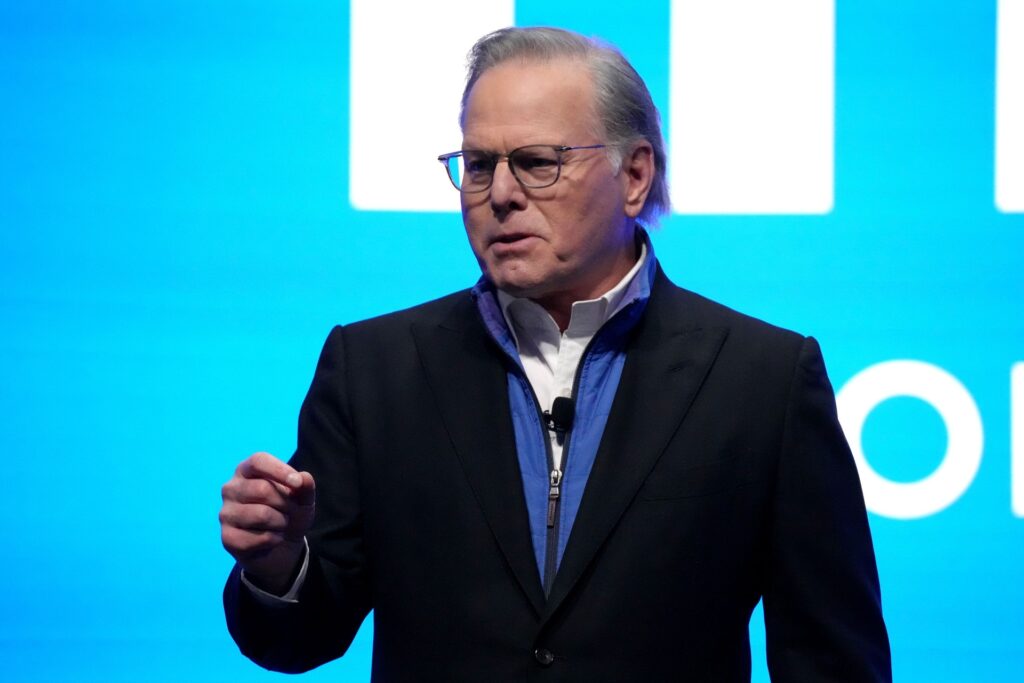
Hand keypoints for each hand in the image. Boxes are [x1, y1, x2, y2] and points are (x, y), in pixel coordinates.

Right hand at [220, 451, 315, 594]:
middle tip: (292, 511)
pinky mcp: (227, 537)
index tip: (297, 483)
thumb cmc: (288, 512)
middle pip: (262, 489)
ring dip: (282, 522)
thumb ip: (305, 487)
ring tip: (282, 524)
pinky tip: (272, 538)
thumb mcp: (302, 499)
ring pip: (261, 514)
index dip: (279, 470)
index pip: (258, 461)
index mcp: (246, 471)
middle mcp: (231, 489)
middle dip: (286, 503)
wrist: (281, 545)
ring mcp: (226, 513)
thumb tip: (304, 478)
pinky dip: (274, 539)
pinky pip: (258, 538)